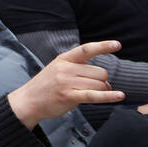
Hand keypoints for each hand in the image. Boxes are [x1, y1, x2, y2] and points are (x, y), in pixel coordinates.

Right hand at [7, 40, 123, 127]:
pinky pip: (94, 95)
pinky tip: (119, 96)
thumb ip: (79, 70)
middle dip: (102, 81)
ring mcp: (67, 83)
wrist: (28, 101)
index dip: (103, 46)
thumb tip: (106, 82)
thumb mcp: (58, 69)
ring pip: (99, 84)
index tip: (117, 45)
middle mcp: (66, 69)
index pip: (86, 49)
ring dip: (102, 91)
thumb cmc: (47, 86)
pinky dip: (109, 96)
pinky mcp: (69, 97)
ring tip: (91, 94)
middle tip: (94, 87)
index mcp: (64, 59)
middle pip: (99, 72)